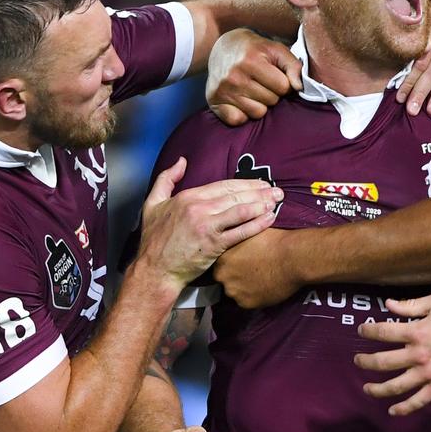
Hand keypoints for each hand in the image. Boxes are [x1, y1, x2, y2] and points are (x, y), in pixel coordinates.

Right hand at [138, 158, 282, 287]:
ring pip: (241, 210)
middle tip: (277, 191)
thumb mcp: (153, 203)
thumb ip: (166, 179)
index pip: (224, 185)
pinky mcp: (214, 245)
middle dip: (259, 192)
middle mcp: (199, 209)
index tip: (261, 183)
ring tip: (277, 202)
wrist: (155, 270)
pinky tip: (270, 219)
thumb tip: (182, 161)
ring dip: (262, 204)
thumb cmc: (154, 239)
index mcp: (188, 197)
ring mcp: (207, 227)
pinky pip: (241, 232)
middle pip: (236, 195)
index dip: (245, 183)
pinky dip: (257, 224)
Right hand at [206, 29, 302, 124]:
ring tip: (252, 90)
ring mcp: (223, 90)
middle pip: (271, 100)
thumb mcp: (276, 50)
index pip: (283, 87)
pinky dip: (243, 114)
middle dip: (271, 92)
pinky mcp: (214, 101)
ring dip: (259, 104)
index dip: (283, 82)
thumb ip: (294, 66)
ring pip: (257, 113)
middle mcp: (234, 76)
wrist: (223, 47)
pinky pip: (238, 120)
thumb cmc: (254, 50)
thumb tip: (298, 87)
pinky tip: (241, 100)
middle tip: (262, 81)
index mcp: (251, 61)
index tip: (274, 75)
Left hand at [213, 228, 299, 307]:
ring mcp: (234, 291)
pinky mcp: (247, 303)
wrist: (293, 257)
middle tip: (253, 271)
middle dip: (236, 276)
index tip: (243, 262)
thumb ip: (240, 237)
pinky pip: (248, 301)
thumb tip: (238, 231)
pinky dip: (256, 297)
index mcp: (222, 257)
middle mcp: (223, 276)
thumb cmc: (275, 240)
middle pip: (225, 279)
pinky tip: (267, 287)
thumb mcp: (252, 232)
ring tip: (261, 280)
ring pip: (236, 292)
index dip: (232, 263)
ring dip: (245, 288)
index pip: (221, 264)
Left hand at [354, 293, 430, 415]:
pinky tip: (392, 409)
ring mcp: (428, 373)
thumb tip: (389, 304)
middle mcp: (419, 354)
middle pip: (383, 362)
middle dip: (365, 362)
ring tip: (367, 388)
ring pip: (395, 385)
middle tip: (357, 361)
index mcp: (417, 332)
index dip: (368, 331)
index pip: (383, 333)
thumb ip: (411, 305)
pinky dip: (403, 408)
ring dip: (377, 388)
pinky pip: (418, 401)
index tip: (362, 331)